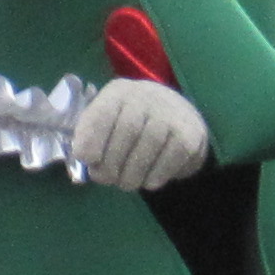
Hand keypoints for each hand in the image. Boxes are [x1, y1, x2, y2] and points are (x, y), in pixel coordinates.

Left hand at [73, 76, 210, 190]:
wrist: (176, 115)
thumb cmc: (130, 122)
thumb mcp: (107, 121)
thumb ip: (91, 138)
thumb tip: (84, 165)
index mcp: (119, 92)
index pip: (102, 113)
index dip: (91, 139)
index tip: (86, 159)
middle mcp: (146, 96)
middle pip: (127, 131)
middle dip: (111, 164)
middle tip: (106, 179)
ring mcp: (171, 113)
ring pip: (148, 148)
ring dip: (132, 174)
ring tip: (126, 183)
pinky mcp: (190, 134)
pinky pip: (170, 160)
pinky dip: (155, 176)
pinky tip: (148, 180)